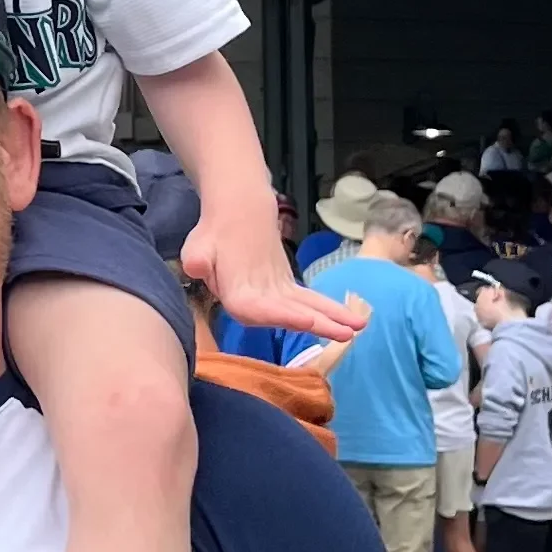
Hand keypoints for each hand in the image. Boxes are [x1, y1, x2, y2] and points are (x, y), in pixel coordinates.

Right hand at [185, 209, 362, 341]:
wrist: (231, 218)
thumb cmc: (213, 232)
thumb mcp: (199, 242)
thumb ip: (197, 258)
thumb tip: (195, 266)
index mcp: (233, 296)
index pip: (255, 312)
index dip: (280, 316)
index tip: (305, 320)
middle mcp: (254, 305)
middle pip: (286, 318)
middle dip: (316, 325)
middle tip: (343, 333)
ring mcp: (273, 300)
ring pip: (303, 312)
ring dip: (329, 321)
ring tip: (356, 328)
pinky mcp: (286, 292)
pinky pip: (309, 302)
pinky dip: (329, 310)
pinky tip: (353, 320)